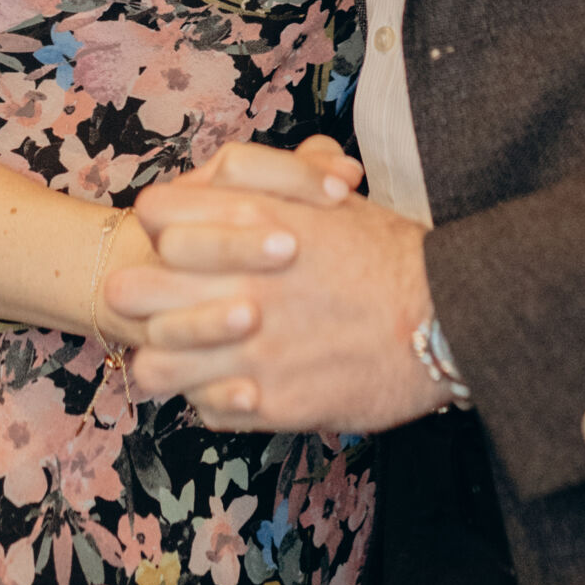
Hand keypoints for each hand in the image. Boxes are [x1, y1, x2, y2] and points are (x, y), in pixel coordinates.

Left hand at [106, 157, 436, 433]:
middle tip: (161, 303)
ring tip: (189, 356)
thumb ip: (270, 180)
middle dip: (141, 294)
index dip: (160, 228)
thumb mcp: (330, 197)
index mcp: (256, 220)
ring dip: (167, 358)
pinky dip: (211, 399)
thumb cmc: (391, 255)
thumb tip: (219, 176)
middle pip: (135, 289)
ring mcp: (251, 348)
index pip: (158, 215)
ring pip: (155, 362)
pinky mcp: (271, 402)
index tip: (176, 242)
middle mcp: (241, 281)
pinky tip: (234, 387)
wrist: (448, 320)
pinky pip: (204, 407)